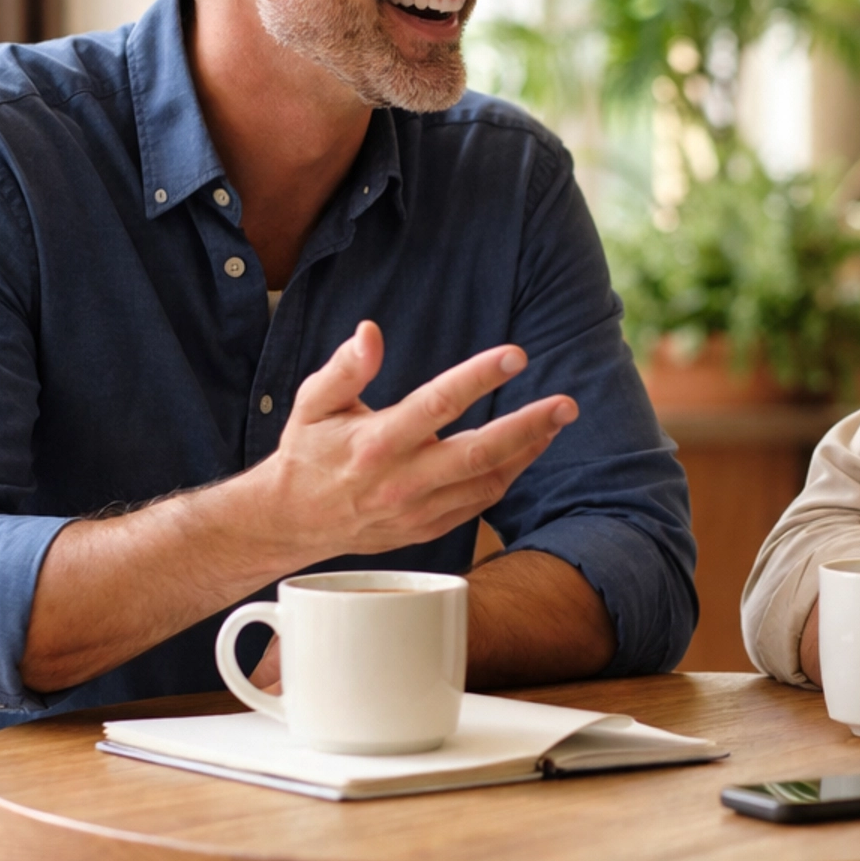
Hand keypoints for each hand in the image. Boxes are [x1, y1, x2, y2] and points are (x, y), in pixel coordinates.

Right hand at [263, 321, 576, 561]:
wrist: (293, 520)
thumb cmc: (308, 452)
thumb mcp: (313, 402)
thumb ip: (345, 368)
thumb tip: (370, 332)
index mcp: (375, 443)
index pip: (437, 405)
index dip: (479, 379)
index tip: (515, 355)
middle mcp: (400, 481)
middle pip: (477, 454)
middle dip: (528, 427)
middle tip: (566, 405)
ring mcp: (417, 510)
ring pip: (486, 483)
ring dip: (527, 452)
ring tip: (556, 422)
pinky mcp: (426, 528)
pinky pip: (478, 505)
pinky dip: (507, 477)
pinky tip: (526, 451)